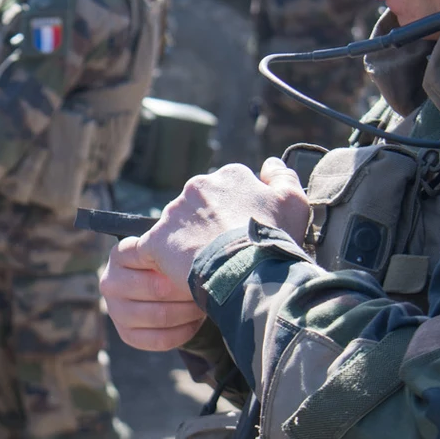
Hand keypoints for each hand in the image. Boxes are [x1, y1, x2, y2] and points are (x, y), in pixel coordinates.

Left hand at [100, 159, 307, 351]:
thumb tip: (270, 164)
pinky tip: (163, 274)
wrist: (250, 270)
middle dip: (210, 226)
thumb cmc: (275, 238)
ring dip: (187, 243)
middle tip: (223, 253)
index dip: (237, 213)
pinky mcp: (156, 241)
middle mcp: (198, 186)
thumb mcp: (293, 202)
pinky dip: (153, 260)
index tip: (243, 232)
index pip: (229, 189)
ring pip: (177, 227)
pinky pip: (146, 249)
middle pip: (200, 206)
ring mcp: (175, 212)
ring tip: (203, 268)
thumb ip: (282, 177)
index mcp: (229, 176)